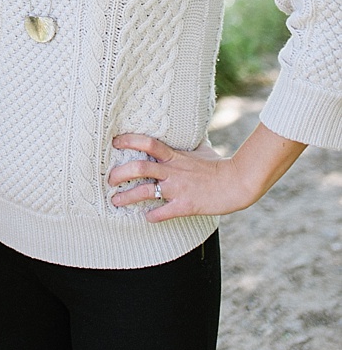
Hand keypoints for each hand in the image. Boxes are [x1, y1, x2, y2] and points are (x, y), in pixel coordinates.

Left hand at [108, 132, 270, 220]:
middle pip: (138, 168)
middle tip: (109, 179)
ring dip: (126, 197)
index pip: (148, 143)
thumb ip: (188, 144)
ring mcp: (178, 189)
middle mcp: (173, 171)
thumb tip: (186, 132)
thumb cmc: (221, 166)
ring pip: (144, 191)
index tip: (114, 142)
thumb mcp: (202, 150)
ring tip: (115, 201)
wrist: (240, 183)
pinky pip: (162, 212)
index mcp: (175, 156)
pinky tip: (146, 217)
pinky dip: (151, 216)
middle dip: (119, 174)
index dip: (129, 140)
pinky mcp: (186, 205)